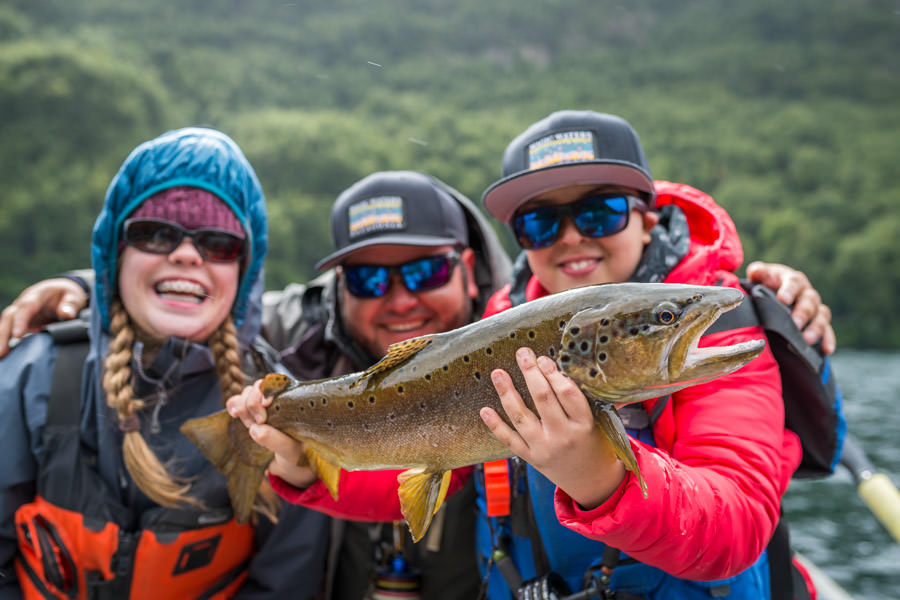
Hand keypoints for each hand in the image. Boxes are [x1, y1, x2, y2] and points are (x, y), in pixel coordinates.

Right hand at [0, 278, 88, 357]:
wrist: (62, 291)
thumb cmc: (67, 294)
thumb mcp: (73, 296)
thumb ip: (70, 305)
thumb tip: (67, 315)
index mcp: (37, 295)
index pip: (26, 307)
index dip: (20, 320)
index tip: (17, 335)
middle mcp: (24, 303)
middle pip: (10, 316)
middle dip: (4, 334)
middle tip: (1, 352)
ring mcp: (20, 313)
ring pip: (6, 324)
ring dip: (2, 340)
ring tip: (1, 356)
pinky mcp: (21, 322)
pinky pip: (10, 331)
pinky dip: (5, 341)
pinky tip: (4, 355)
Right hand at [226, 380, 316, 488]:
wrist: (289, 463)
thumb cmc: (295, 453)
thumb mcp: (290, 450)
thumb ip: (275, 440)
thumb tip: (255, 429)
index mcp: (292, 402)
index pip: (278, 383)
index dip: (268, 389)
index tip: (265, 404)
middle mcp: (277, 399)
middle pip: (259, 387)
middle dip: (253, 403)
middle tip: (259, 421)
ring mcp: (262, 405)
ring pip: (247, 393)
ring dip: (244, 407)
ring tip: (250, 425)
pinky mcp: (249, 412)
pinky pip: (237, 401)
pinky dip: (233, 405)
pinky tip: (234, 415)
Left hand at [480, 347, 624, 509]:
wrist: (592, 482)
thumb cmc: (595, 444)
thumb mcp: (597, 422)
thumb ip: (579, 400)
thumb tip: (558, 368)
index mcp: (584, 424)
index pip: (567, 393)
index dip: (554, 373)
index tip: (543, 358)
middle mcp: (563, 436)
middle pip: (543, 399)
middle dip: (530, 373)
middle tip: (522, 354)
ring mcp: (544, 448)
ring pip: (522, 417)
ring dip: (507, 393)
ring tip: (498, 373)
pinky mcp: (531, 458)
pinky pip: (510, 440)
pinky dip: (496, 426)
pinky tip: (485, 410)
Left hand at [745, 261, 835, 354]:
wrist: (772, 297)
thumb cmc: (765, 285)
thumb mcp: (760, 277)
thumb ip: (758, 273)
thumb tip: (756, 272)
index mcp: (792, 280)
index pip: (793, 282)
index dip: (788, 290)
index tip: (783, 299)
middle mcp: (806, 292)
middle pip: (809, 300)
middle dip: (802, 312)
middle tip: (795, 324)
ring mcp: (814, 308)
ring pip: (820, 316)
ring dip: (816, 328)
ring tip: (807, 340)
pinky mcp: (819, 323)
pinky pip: (827, 331)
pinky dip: (828, 340)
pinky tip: (827, 350)